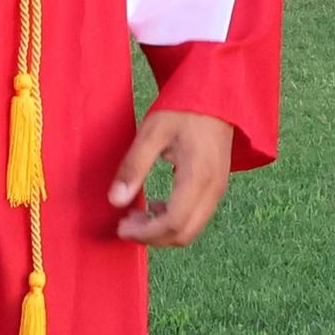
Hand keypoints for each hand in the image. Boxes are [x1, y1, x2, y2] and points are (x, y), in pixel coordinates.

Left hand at [107, 110, 234, 247]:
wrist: (216, 96)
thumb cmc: (183, 110)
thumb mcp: (152, 132)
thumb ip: (134, 166)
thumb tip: (115, 201)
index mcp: (198, 177)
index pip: (173, 223)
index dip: (145, 233)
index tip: (121, 226)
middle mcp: (213, 190)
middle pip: (183, 235)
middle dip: (152, 237)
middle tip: (126, 223)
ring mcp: (218, 191)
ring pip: (191, 230)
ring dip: (162, 232)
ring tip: (137, 215)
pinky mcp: (216, 188)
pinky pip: (196, 219)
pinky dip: (174, 222)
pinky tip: (156, 207)